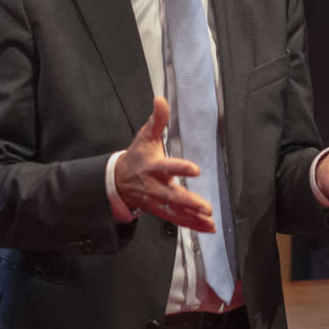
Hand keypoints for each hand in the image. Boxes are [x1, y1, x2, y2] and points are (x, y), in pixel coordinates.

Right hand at [114, 97, 216, 232]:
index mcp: (153, 167)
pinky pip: (178, 220)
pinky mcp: (162, 211)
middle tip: (206, 207)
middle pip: (172, 196)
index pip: (167, 167)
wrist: (119, 181)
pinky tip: (209, 228)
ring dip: (193, 218)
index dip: (180, 169)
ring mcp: (158, 201)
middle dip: (189, 202)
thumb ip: (157, 119)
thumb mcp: (144, 136)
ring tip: (210, 221)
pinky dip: (193, 225)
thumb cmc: (137, 156)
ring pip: (176, 212)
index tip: (195, 170)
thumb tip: (161, 99)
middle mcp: (155, 186)